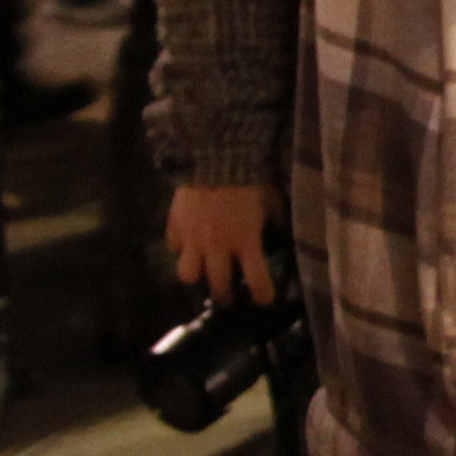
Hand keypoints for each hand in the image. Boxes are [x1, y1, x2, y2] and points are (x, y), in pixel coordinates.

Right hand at [166, 183, 277, 308]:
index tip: (263, 300)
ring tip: (202, 271)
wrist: (214, 156)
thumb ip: (273, 220)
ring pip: (188, 275)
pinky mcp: (175, 226)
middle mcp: (218, 246)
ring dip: (197, 275)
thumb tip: (282, 231)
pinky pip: (174, 247)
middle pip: (219, 287)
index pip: (257, 280)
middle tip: (228, 295)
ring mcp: (193, 238)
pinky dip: (181, 249)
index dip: (262, 295)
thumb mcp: (269, 200)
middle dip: (225, 296)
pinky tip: (188, 243)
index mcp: (246, 240)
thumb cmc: (248, 178)